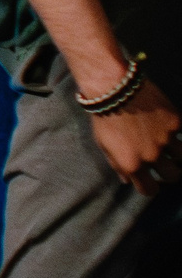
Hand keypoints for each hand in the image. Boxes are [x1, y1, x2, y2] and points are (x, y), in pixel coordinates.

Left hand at [87, 78, 177, 196]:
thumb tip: (127, 180)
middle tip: (164, 163)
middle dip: (169, 172)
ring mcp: (166, 139)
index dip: (150, 186)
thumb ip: (117, 164)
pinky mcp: (175, 122)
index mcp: (131, 164)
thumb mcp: (103, 144)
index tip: (150, 180)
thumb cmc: (104, 116)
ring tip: (168, 145)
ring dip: (177, 154)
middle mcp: (151, 155)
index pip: (149, 190)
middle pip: (173, 176)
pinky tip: (166, 126)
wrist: (113, 87)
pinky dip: (177, 132)